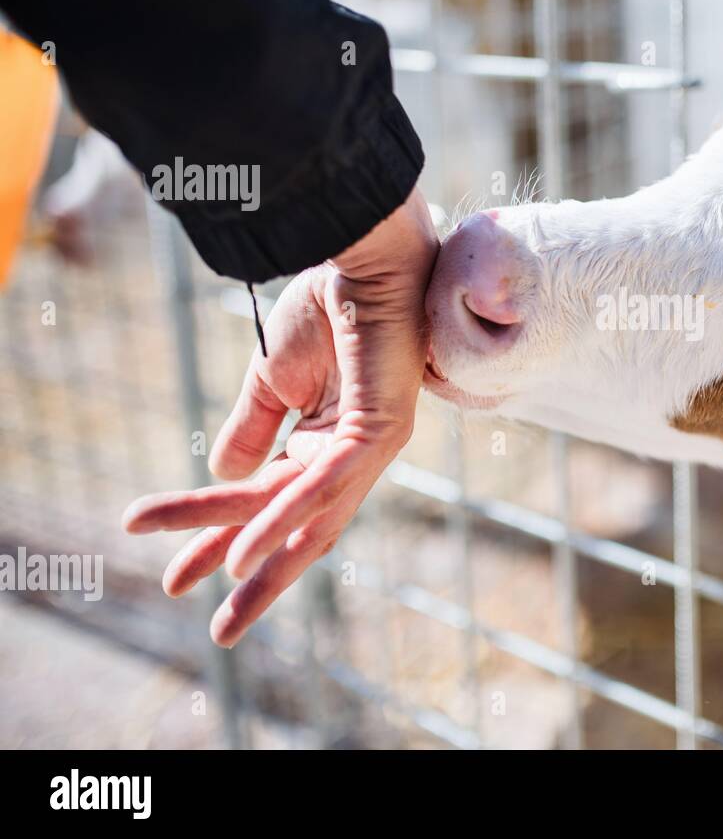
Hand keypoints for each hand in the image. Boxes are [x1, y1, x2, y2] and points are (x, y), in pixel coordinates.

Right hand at [122, 191, 437, 645]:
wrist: (359, 258)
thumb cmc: (329, 306)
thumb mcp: (273, 377)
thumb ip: (252, 427)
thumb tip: (222, 475)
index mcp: (325, 441)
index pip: (266, 503)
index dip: (217, 537)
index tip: (173, 575)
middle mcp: (351, 455)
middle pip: (293, 527)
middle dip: (254, 578)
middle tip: (218, 635)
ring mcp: (370, 447)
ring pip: (298, 510)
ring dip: (250, 551)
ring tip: (212, 594)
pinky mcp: (378, 431)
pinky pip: (325, 486)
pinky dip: (284, 518)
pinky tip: (246, 553)